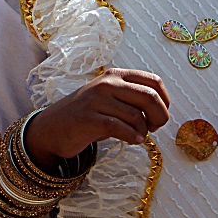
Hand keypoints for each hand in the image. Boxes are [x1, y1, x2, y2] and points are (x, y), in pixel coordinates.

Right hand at [24, 68, 169, 169]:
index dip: (165, 100)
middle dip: (160, 116)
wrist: (52, 127)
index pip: (153, 81)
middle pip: (149, 96)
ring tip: (137, 137)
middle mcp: (107, 83)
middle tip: (155, 128)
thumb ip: (133, 99)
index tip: (160, 115)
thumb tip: (161, 111)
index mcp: (116, 75)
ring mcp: (96, 100)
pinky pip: (119, 127)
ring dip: (143, 131)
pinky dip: (131, 136)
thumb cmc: (88, 115)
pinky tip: (133, 141)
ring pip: (135, 115)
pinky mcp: (87, 118)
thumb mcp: (111, 99)